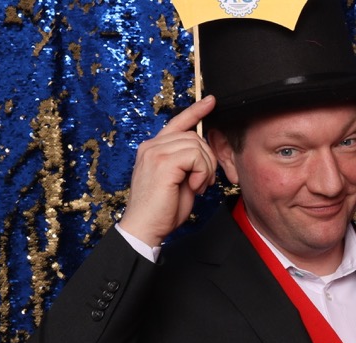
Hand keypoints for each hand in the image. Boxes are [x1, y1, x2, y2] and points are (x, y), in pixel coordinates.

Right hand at [120, 95, 218, 246]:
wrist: (145, 228)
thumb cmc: (162, 211)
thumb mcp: (179, 181)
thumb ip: (188, 164)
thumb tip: (204, 154)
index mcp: (153, 149)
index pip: (176, 123)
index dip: (195, 111)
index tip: (211, 101)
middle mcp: (151, 146)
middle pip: (194, 136)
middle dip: (207, 159)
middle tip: (203, 182)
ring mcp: (155, 152)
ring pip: (197, 145)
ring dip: (205, 168)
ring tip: (197, 186)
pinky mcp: (162, 162)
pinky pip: (196, 156)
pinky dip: (202, 173)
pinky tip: (195, 187)